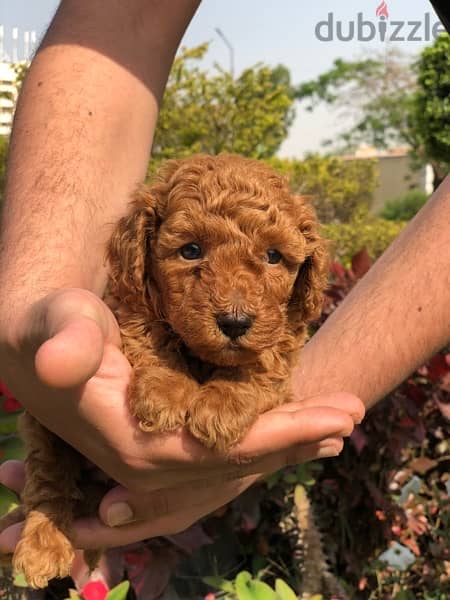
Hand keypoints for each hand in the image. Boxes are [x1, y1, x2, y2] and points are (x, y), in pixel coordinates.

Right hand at [0, 288, 363, 548]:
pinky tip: (296, 421)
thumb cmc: (52, 328)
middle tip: (353, 412)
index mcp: (137, 444)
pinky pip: (227, 443)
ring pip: (239, 455)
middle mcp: (154, 460)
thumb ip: (64, 342)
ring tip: (338, 420)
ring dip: (291, 438)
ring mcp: (162, 454)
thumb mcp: (59, 323)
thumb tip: (59, 361)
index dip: (283, 435)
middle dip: (300, 437)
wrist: (34, 345)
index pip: (224, 449)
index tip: (337, 418)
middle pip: (242, 457)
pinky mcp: (168, 440)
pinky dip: (267, 432)